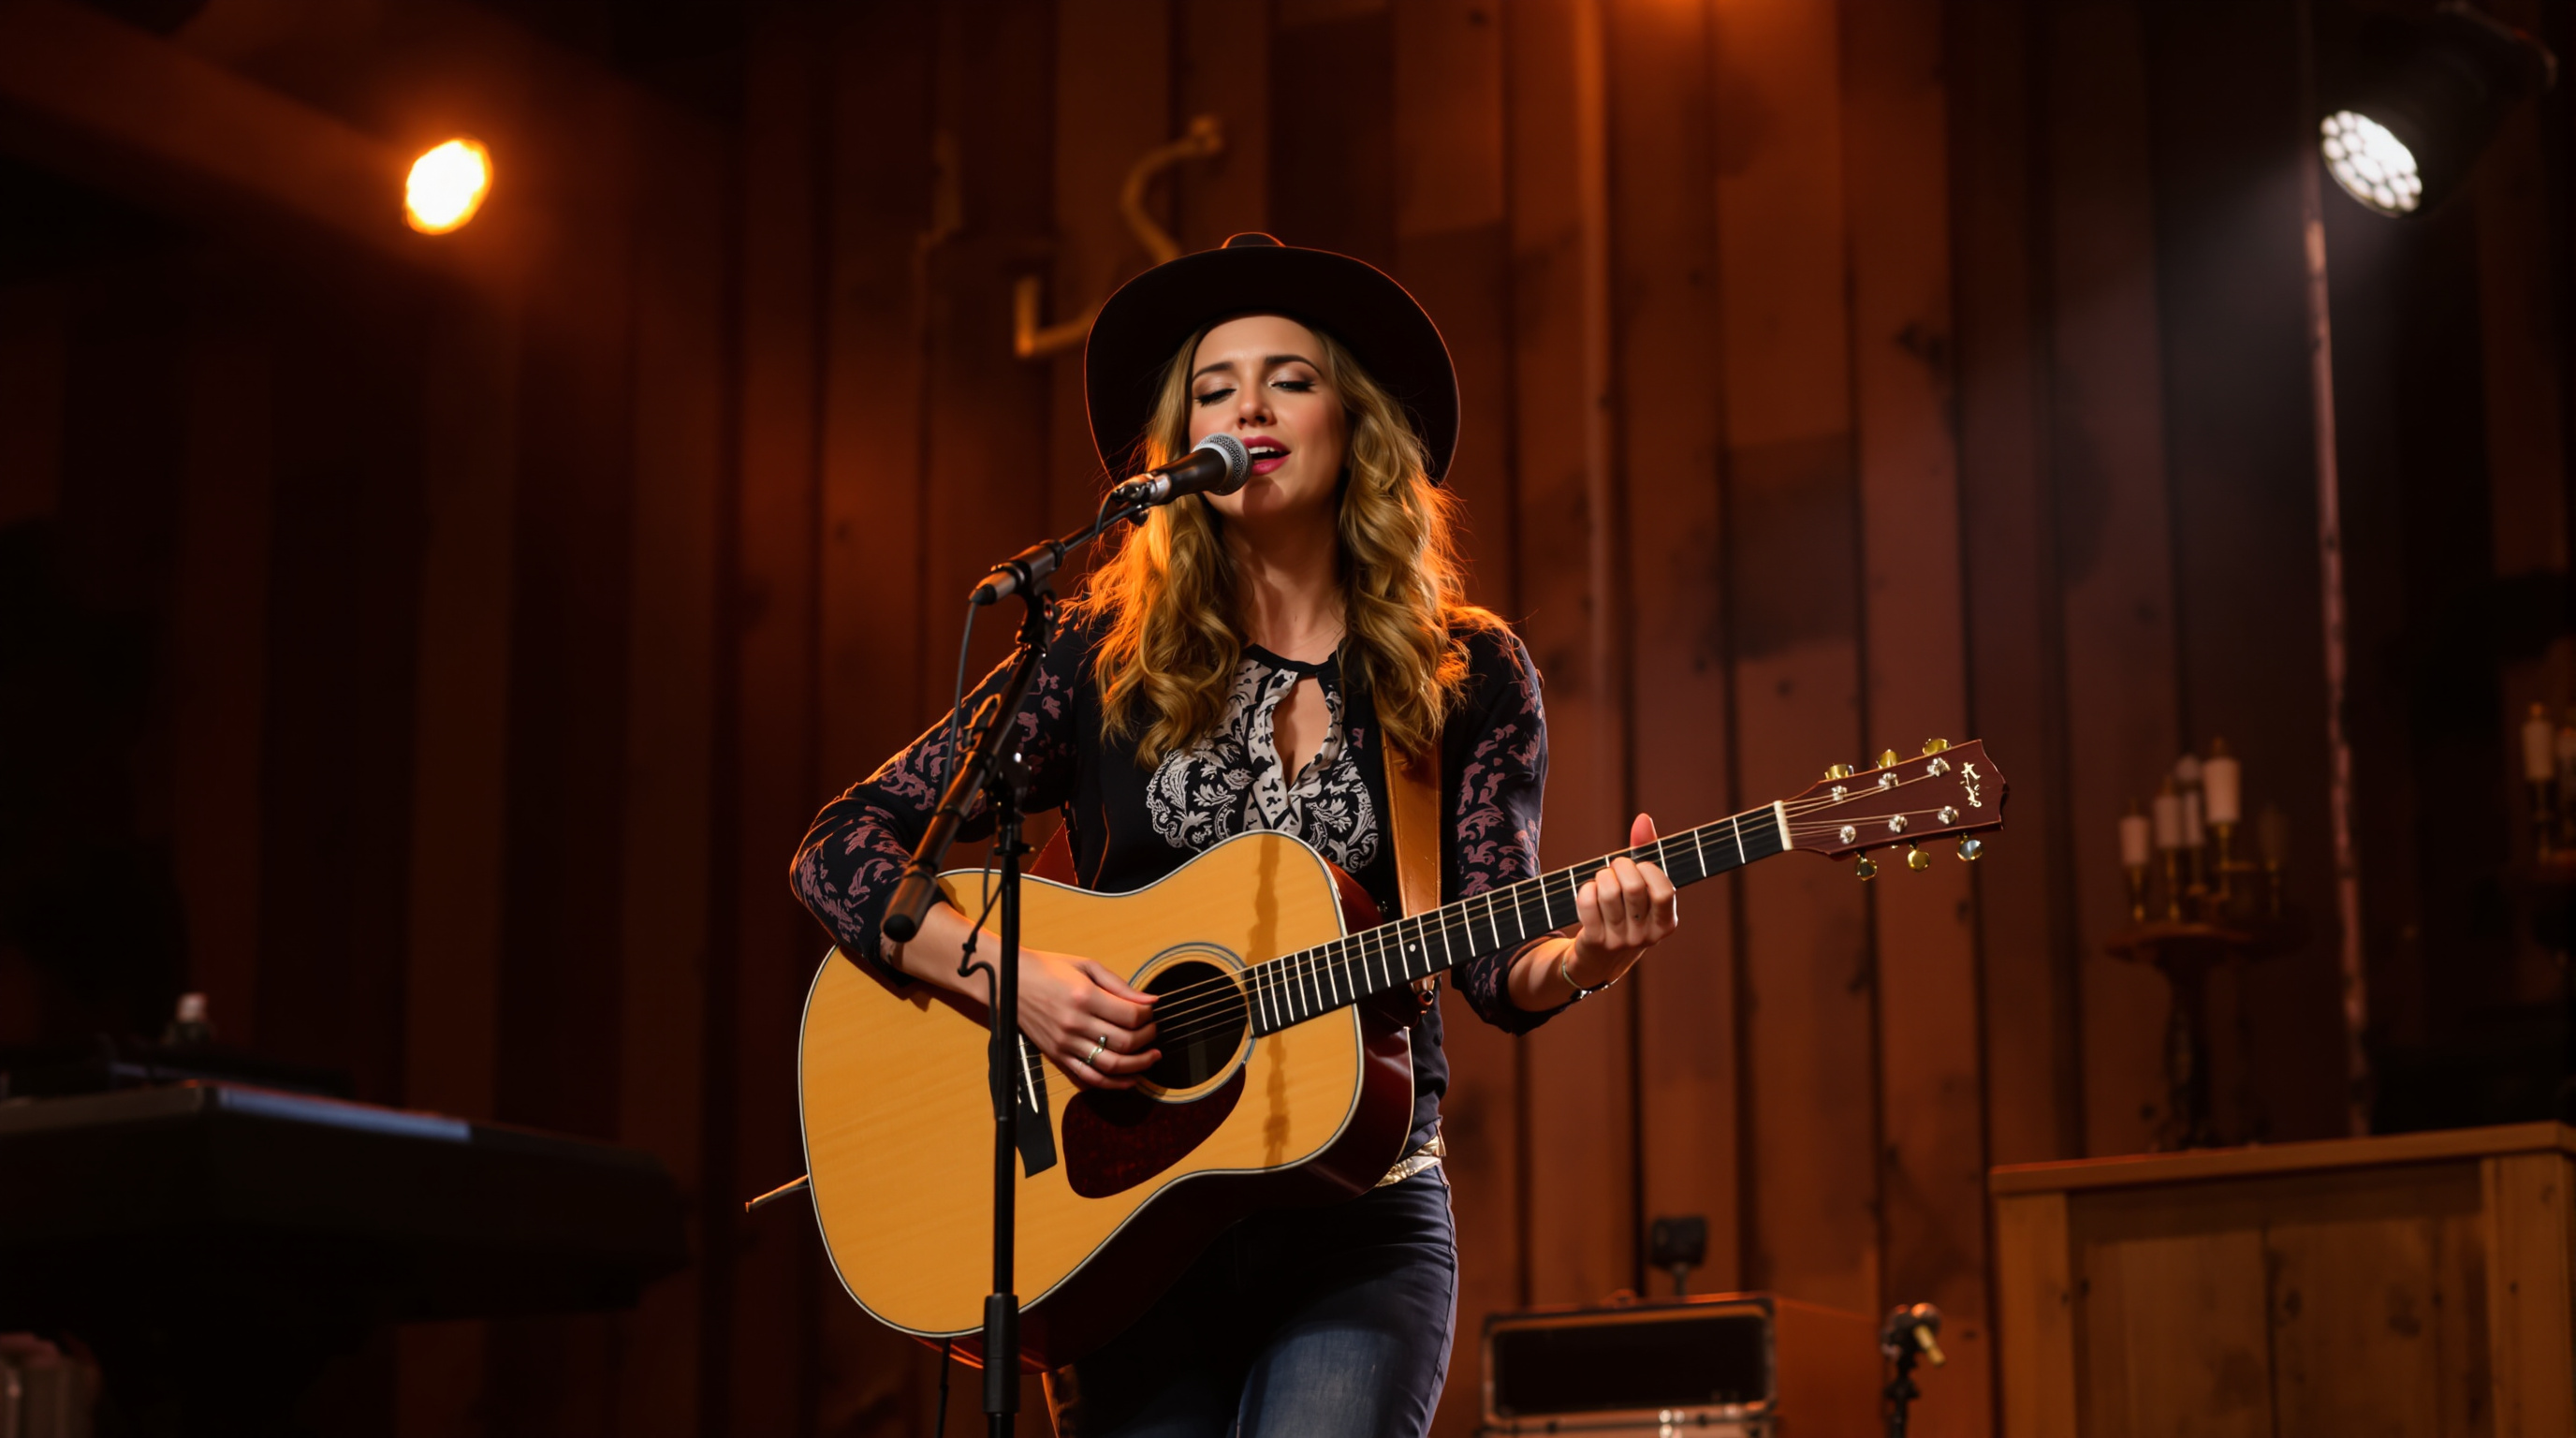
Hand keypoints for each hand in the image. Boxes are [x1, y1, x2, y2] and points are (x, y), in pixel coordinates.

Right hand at [1016, 947, 1161, 1090]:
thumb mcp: (1086, 966)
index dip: (1148, 1016)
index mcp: (1084, 997)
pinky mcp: (1057, 1056)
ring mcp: (1065, 1043)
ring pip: (1111, 1064)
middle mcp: (1075, 1023)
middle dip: (1148, 1038)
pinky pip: (1089, 1077)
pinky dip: (1113, 1083)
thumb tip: (1150, 1001)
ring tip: (1151, 1057)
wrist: (1010, 981)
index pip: (1131, 1016)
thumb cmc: (1049, 969)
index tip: (1151, 1012)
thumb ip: (1120, 986)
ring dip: (1138, 1064)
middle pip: (1125, 1041)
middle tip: (1153, 1032)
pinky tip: (1130, 1078)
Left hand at [1565, 813, 1679, 987]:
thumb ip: (1646, 851)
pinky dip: (1585, 890)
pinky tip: (1589, 893)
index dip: (1650, 870)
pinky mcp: (1595, 941)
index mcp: (1667, 923)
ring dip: (1601, 877)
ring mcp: (1620, 941)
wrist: (1601, 959)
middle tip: (1615, 866)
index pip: (1664, 891)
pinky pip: (1587, 903)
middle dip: (1620, 866)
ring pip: (1608, 893)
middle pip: (1633, 887)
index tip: (1641, 865)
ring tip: (1602, 879)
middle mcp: (1646, 936)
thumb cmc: (1627, 911)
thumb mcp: (1643, 887)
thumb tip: (1643, 818)